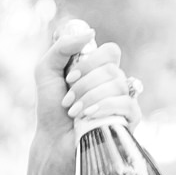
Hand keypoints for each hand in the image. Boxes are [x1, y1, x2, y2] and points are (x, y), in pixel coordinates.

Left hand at [35, 19, 139, 159]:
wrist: (52, 142)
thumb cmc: (51, 110)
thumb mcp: (46, 72)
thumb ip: (61, 47)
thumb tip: (91, 32)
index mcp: (101, 69)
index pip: (110, 51)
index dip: (90, 62)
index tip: (69, 78)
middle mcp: (115, 82)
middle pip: (111, 69)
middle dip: (84, 85)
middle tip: (67, 101)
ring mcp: (124, 101)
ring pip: (118, 85)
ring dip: (90, 98)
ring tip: (74, 113)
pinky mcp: (129, 121)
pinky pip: (129, 104)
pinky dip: (107, 107)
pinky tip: (90, 116)